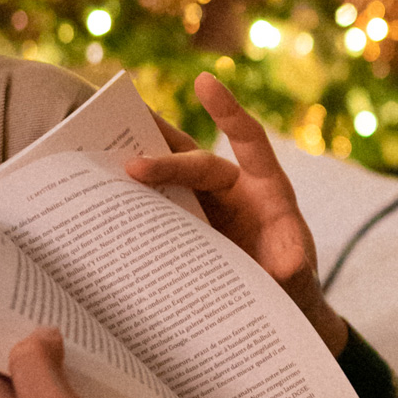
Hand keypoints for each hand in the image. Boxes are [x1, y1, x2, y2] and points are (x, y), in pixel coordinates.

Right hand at [127, 72, 348, 358]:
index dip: (227, 112)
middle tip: (131, 164)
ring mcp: (207, 212)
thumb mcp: (300, 281)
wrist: (281, 316)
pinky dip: (134, 204)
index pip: (249, 140)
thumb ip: (295, 270)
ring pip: (171, 178)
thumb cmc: (296, 290)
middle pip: (197, 162)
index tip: (204, 82)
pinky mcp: (187, 234)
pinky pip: (159, 211)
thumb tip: (286, 265)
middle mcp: (234, 192)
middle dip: (165, 160)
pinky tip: (101, 202)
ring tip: (97, 148)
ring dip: (140, 163)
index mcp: (267, 191)